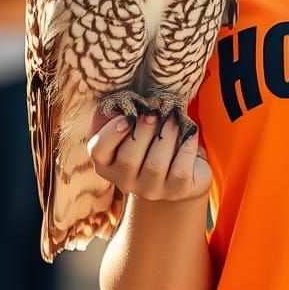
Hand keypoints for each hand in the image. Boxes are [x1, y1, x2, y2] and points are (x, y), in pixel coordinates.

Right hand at [87, 109, 212, 201]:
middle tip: (155, 112)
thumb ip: (123, 113)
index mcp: (107, 163)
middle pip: (128, 159)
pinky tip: (191, 133)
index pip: (98, 151)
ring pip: (155, 165)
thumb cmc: (150, 141)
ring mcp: (151, 190)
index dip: (111, 134)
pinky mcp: (176, 191)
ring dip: (166, 135)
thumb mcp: (132, 128)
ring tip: (174, 117)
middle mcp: (125, 181)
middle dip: (144, 131)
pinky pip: (180, 170)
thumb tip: (122, 98)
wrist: (177, 171)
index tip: (127, 117)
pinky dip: (186, 147)